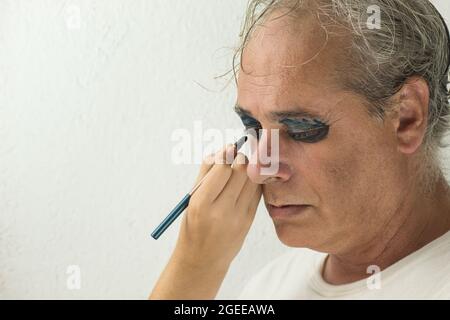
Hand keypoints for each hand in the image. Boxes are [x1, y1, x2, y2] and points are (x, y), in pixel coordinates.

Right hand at [173, 144, 261, 268]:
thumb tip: (222, 149)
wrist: (203, 259)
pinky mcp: (249, 221)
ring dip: (249, 167)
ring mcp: (238, 217)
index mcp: (201, 204)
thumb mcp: (192, 200)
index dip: (227, 153)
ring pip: (252, 180)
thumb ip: (205, 173)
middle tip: (237, 153)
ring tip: (241, 165)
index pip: (221, 169)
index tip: (229, 147)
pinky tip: (246, 180)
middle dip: (240, 157)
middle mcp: (221, 211)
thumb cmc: (193, 224)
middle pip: (240, 171)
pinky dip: (253, 181)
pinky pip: (256, 193)